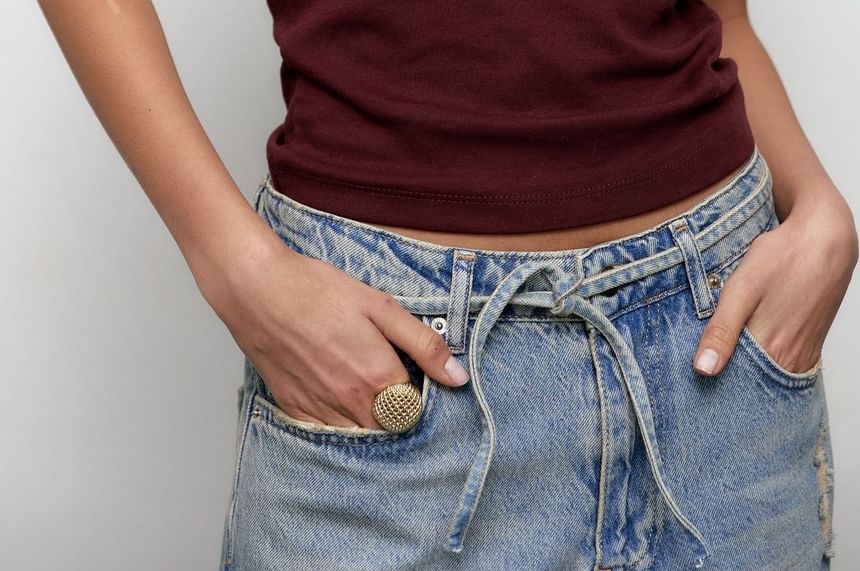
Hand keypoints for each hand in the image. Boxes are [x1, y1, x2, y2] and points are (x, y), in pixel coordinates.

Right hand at [194, 234, 470, 428]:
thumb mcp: (381, 307)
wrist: (257, 289)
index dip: (419, 398)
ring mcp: (320, 408)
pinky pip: (325, 434)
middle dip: (397, 415)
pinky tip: (337, 400)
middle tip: (390, 385)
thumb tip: (458, 377)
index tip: (413, 380)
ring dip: (369, 423)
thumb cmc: (318, 291)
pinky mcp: (294, 408)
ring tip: (365, 393)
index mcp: (379, 376)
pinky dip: (338, 425)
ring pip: (358, 437)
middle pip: (389, 430)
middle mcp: (351, 401)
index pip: (416, 412)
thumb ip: (423, 344)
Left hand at [693, 185, 857, 375]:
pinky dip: (763, 365)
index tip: (692, 388)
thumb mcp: (741, 290)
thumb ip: (722, 330)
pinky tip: (747, 352)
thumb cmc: (783, 258)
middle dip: (726, 385)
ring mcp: (805, 352)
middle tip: (701, 378)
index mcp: (773, 350)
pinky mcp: (811, 343)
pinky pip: (783, 365)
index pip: (736, 388)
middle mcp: (792, 358)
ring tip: (720, 366)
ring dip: (745, 374)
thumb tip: (703, 370)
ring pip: (768, 377)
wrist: (825, 238)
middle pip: (752, 386)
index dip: (712, 390)